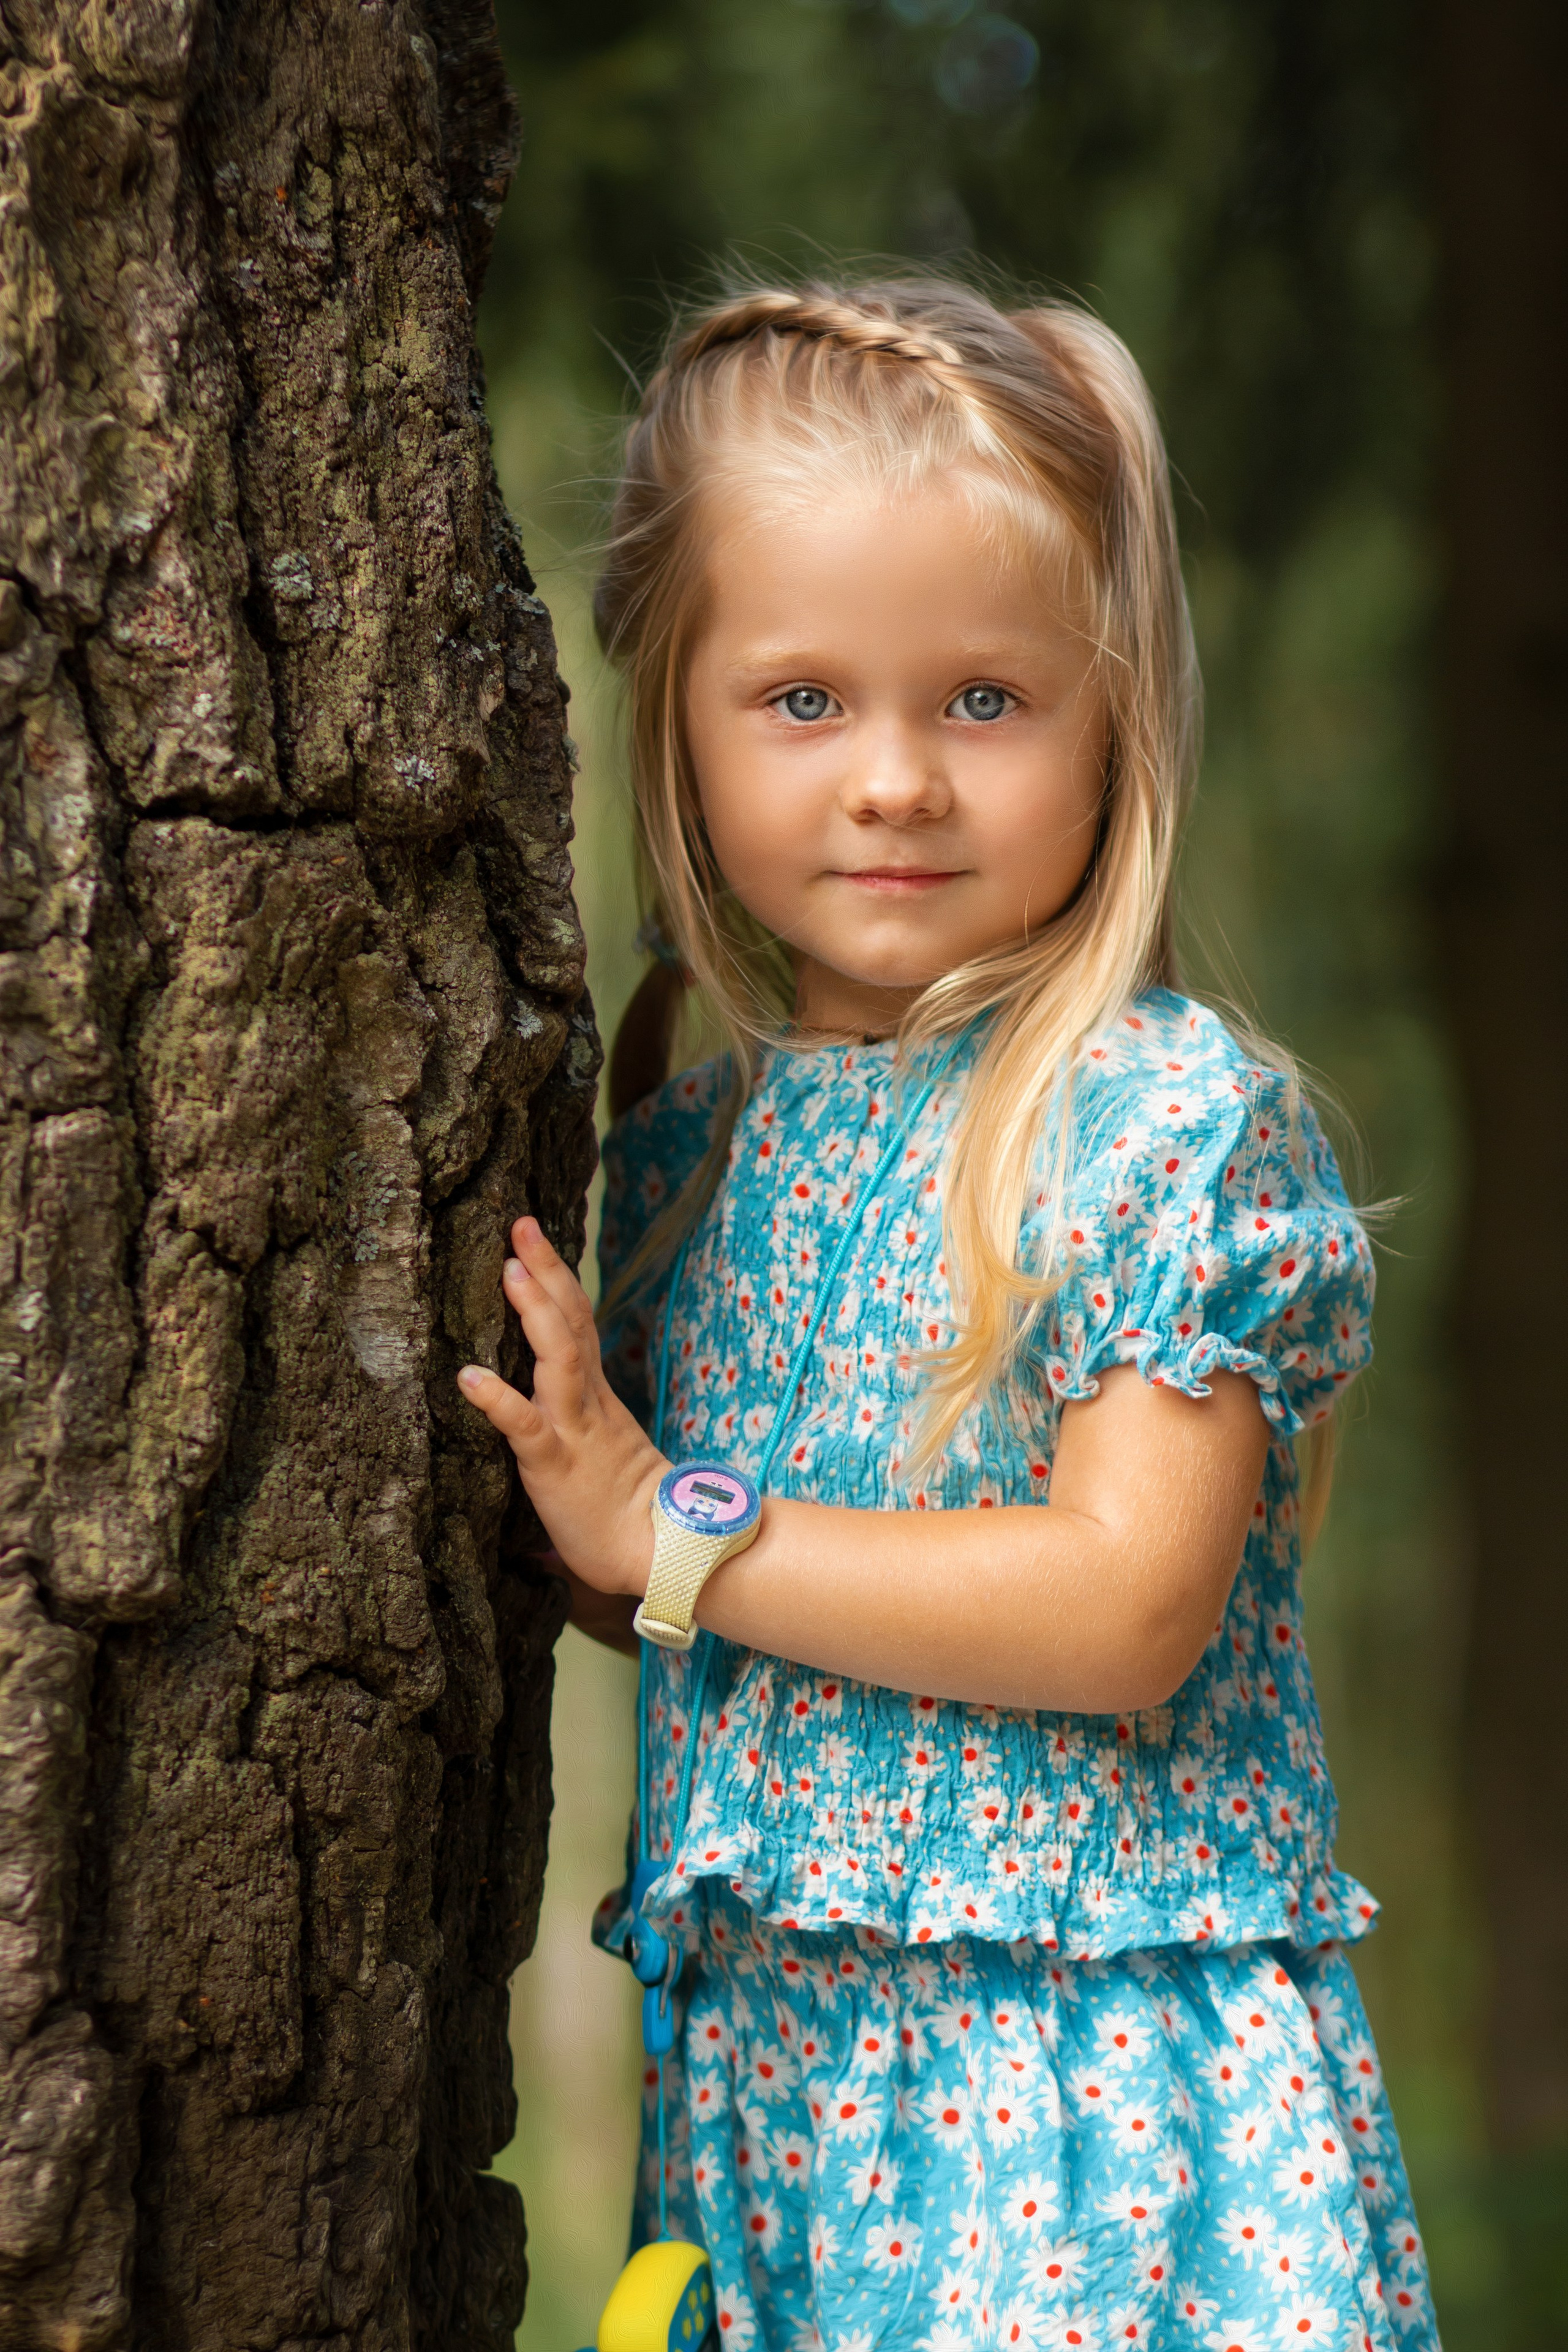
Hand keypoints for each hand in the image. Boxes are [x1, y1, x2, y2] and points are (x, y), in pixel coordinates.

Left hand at [457, 1216, 666, 1596]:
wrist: (659, 1553)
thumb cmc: (626, 1516)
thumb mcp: (600, 1454)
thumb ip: (575, 1429)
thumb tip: (539, 1419)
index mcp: (596, 1397)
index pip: (579, 1322)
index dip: (557, 1277)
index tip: (532, 1238)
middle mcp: (586, 1402)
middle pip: (571, 1322)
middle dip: (546, 1269)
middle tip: (520, 1224)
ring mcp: (573, 1429)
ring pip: (557, 1359)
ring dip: (533, 1312)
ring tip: (508, 1270)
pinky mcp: (554, 1465)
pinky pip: (524, 1426)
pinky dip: (497, 1398)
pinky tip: (468, 1376)